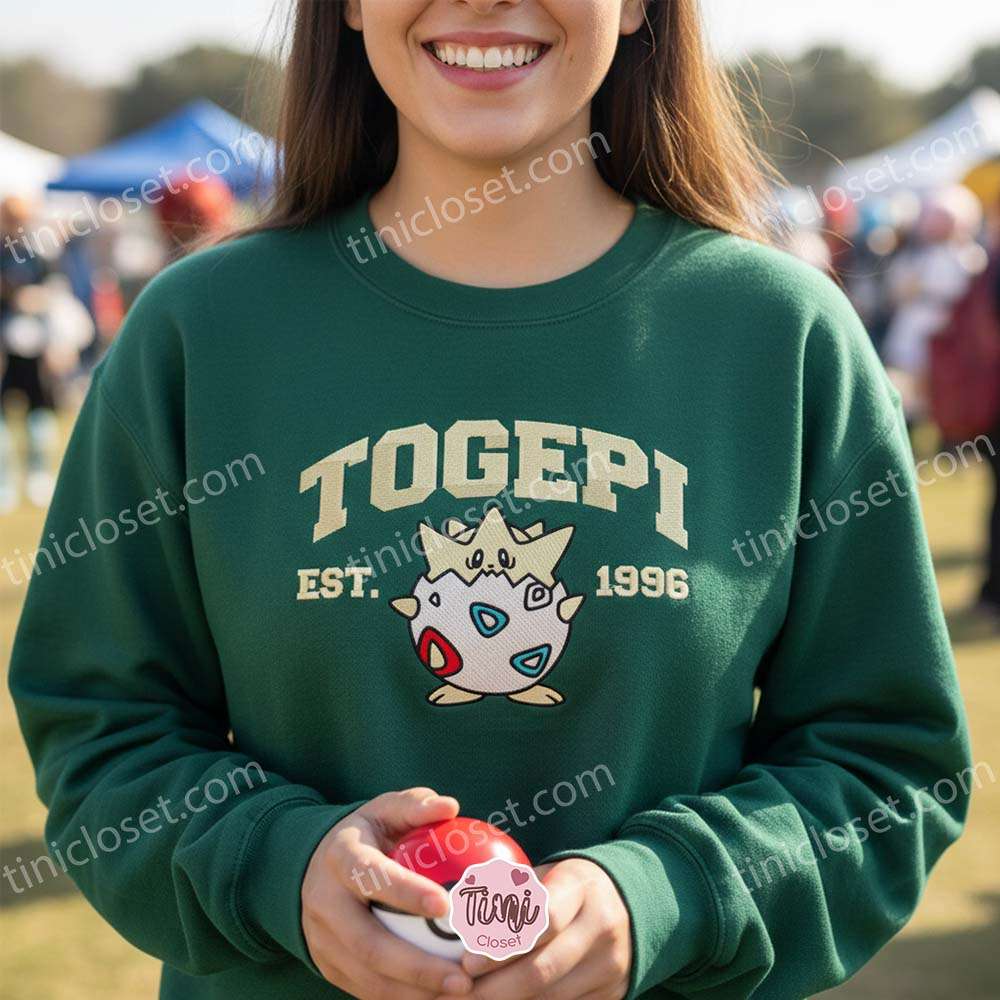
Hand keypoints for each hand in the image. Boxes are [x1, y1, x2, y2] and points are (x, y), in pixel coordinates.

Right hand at [302, 787, 473, 998]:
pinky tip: (438, 998)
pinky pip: (365, 990)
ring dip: (412, 992)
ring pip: (366, 977)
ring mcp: (322, 939)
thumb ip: (414, 805)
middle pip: (367, 943)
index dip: (406, 892)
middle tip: (461, 976)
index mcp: (340, 858)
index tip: (446, 905)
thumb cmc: (367, 835)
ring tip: (458, 992)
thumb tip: (449, 806)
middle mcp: (325, 902)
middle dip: (416, 965)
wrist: (314, 867)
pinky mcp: (328, 966)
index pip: (371, 876)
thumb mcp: (384, 810)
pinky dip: (401, 998)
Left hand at [452, 858, 631, 999]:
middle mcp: (601, 926)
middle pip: (543, 968)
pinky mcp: (613, 992)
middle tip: (459, 993)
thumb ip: (505, 892)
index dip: (502, 945)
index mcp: (580, 887)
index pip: (542, 920)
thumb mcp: (544, 875)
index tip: (467, 962)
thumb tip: (451, 910)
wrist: (630, 901)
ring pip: (552, 996)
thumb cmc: (568, 887)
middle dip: (496, 987)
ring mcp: (610, 964)